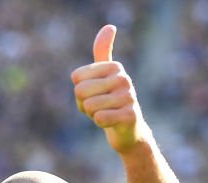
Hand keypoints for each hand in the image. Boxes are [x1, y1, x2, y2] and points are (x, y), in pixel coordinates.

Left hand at [71, 25, 148, 153]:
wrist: (129, 131)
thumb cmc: (111, 102)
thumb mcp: (104, 75)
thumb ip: (103, 51)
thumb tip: (110, 26)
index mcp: (114, 67)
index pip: (76, 78)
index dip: (80, 92)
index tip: (95, 95)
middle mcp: (123, 78)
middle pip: (81, 91)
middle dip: (85, 105)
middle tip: (100, 107)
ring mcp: (129, 97)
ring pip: (89, 106)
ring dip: (92, 115)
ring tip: (106, 114)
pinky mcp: (130, 115)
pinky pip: (99, 118)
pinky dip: (101, 123)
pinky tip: (111, 123)